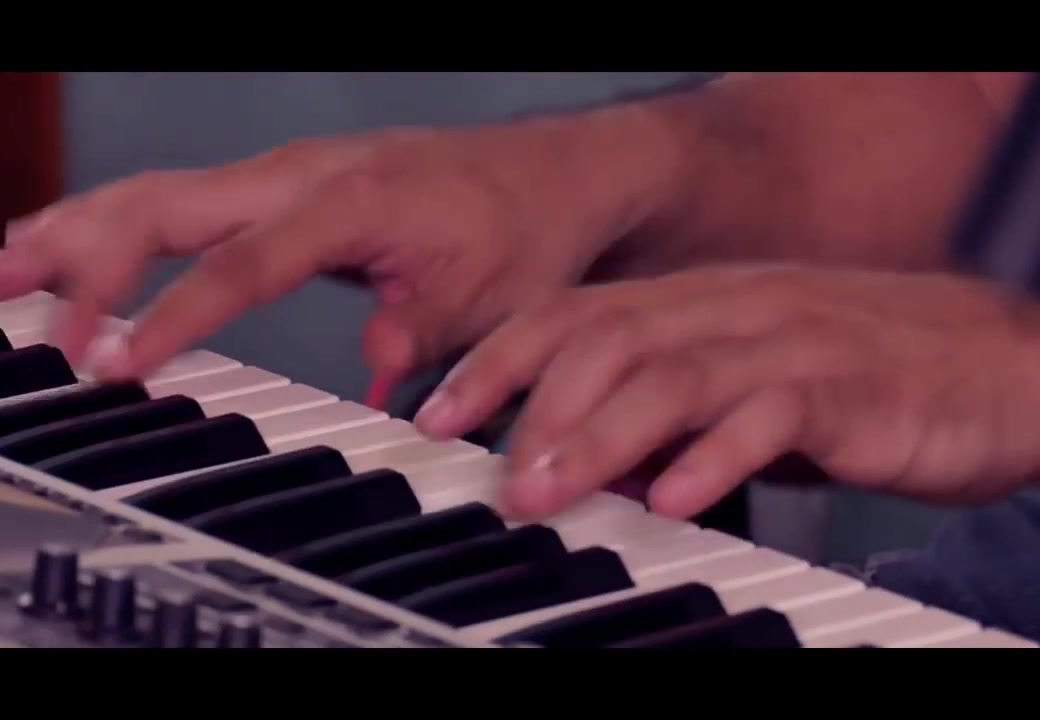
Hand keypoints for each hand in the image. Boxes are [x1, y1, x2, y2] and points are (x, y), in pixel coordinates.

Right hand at [0, 109, 681, 401]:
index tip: (109, 360)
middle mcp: (301, 175)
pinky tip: (64, 239)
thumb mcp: (490, 299)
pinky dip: (115, 219)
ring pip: (159, 191)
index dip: (172, 315)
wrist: (553, 173)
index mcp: (349, 200)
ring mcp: (284, 173)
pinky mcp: (280, 186)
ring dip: (73, 226)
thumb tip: (375, 387)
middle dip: (77, 250)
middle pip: (168, 204)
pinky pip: (182, 197)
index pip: (241, 265)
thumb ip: (421, 336)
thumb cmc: (522, 231)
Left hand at [414, 264, 1039, 520]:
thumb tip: (583, 462)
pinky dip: (714, 457)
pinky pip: (771, 415)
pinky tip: (674, 499)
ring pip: (673, 375)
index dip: (498, 361)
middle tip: (492, 477)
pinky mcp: (848, 386)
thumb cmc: (861, 375)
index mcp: (697, 303)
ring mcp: (789, 341)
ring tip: (549, 488)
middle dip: (533, 408)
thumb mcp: (742, 389)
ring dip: (599, 436)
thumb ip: (665, 415)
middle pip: (608, 341)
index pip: (574, 316)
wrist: (994, 363)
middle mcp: (731, 308)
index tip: (437, 414)